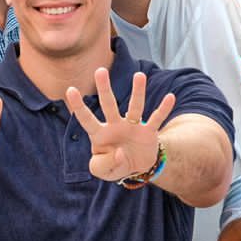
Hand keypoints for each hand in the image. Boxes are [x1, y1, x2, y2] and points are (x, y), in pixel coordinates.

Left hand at [65, 69, 174, 183]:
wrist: (135, 168)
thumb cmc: (113, 164)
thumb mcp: (102, 171)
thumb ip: (103, 165)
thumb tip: (118, 153)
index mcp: (100, 134)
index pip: (86, 119)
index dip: (78, 106)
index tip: (70, 90)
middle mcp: (115, 125)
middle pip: (109, 104)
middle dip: (105, 88)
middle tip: (100, 70)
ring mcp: (133, 127)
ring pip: (135, 107)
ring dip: (138, 91)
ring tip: (139, 75)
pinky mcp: (149, 132)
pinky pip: (156, 119)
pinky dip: (163, 109)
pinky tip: (170, 97)